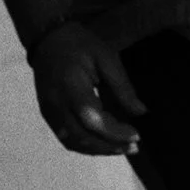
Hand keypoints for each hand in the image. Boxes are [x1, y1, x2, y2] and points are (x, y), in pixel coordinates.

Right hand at [30, 22, 144, 156]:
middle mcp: (56, 105)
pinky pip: (66, 138)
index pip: (93, 120)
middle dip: (109, 146)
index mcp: (71, 88)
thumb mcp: (106, 58)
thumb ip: (122, 87)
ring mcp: (49, 112)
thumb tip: (141, 112)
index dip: (115, 132)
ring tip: (121, 148)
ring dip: (98, 149)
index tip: (137, 136)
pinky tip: (102, 144)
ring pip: (73, 142)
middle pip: (82, 137)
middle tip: (134, 147)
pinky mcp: (48, 115)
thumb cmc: (80, 45)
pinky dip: (85, 145)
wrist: (48, 39)